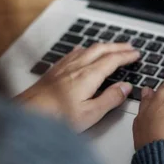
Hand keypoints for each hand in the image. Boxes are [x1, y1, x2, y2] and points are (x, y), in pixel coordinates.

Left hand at [18, 43, 138, 131]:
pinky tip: (83, 51)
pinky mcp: (55, 70)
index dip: (126, 56)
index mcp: (89, 76)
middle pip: (102, 49)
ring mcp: (65, 66)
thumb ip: (110, 99)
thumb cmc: (56, 118)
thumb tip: (125, 88)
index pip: (113, 60)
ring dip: (103, 46)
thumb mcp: (90, 114)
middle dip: (118, 46)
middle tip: (129, 47)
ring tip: (112, 47)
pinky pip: (74, 52)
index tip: (136, 54)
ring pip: (88, 48)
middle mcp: (77, 66)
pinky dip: (86, 49)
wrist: (27, 113)